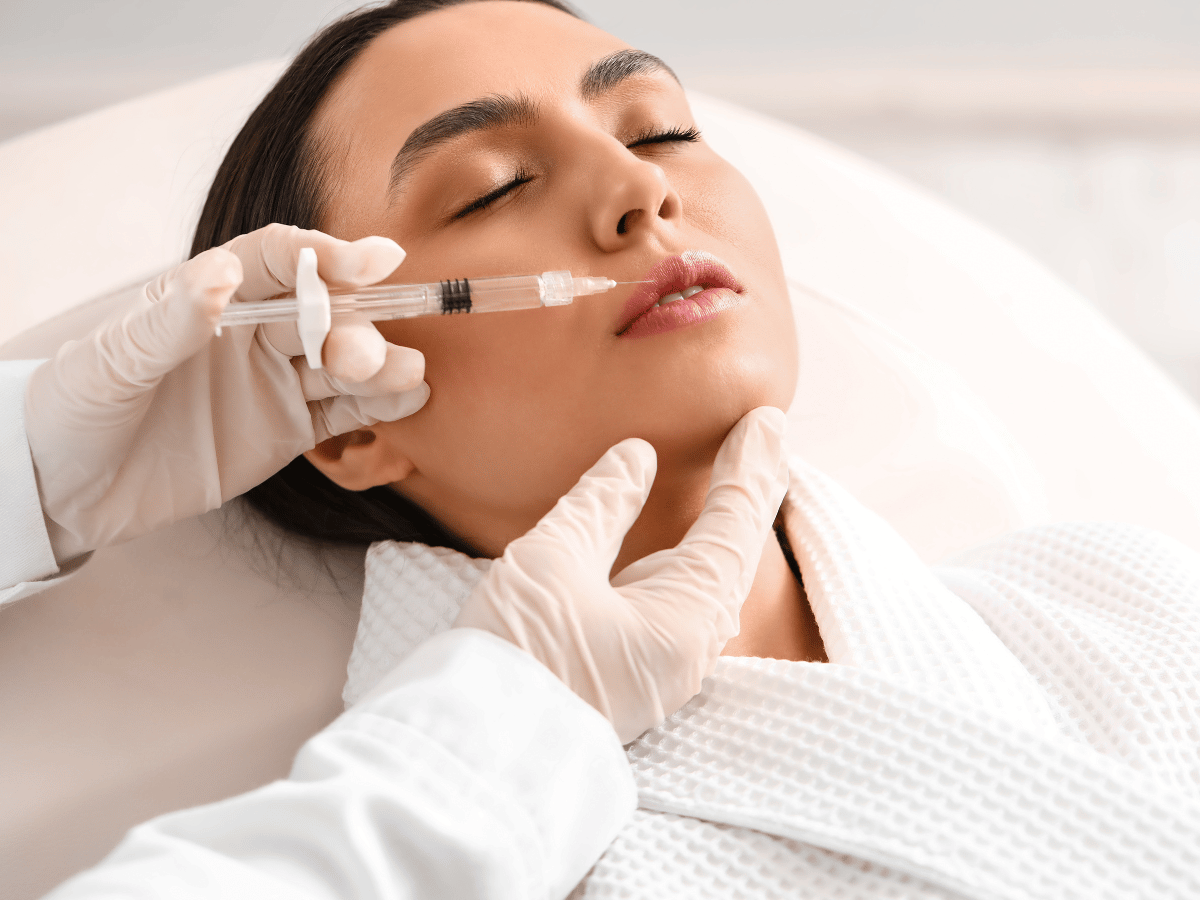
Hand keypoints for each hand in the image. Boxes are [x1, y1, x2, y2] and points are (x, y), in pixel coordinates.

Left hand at [25, 224, 428, 559]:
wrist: (64, 490)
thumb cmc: (74, 410)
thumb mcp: (111, 362)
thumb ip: (173, 320)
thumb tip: (222, 273)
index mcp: (208, 298)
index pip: (280, 261)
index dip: (328, 256)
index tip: (376, 260)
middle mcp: (251, 333)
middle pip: (321, 315)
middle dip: (352, 328)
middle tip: (360, 358)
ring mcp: (273, 382)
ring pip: (341, 363)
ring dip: (379, 366)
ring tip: (409, 377)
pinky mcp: (286, 431)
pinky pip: (341, 412)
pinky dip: (377, 407)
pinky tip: (407, 400)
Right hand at [454, 406, 788, 743]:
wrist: (474, 760)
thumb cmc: (513, 659)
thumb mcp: (553, 562)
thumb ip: (600, 505)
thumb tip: (635, 460)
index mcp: (685, 622)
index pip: (734, 527)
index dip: (750, 468)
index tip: (765, 422)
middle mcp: (688, 651)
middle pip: (729, 555)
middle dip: (745, 495)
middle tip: (763, 439)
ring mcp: (663, 670)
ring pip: (703, 583)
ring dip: (716, 530)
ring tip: (733, 485)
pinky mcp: (632, 680)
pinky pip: (674, 607)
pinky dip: (682, 564)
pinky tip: (674, 552)